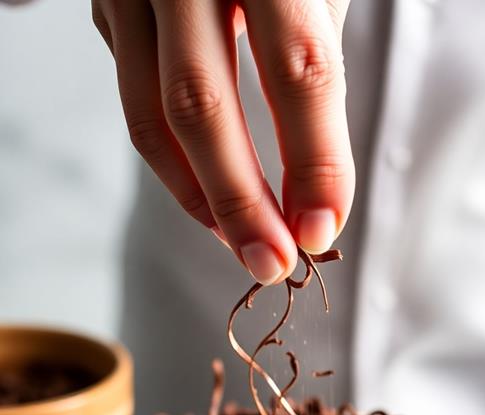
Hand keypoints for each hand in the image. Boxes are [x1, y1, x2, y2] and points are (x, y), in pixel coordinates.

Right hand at [92, 0, 354, 284]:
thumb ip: (314, 66)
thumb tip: (314, 191)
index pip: (301, 69)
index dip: (315, 160)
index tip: (324, 230)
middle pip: (203, 102)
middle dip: (242, 201)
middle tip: (272, 265)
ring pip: (152, 115)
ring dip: (199, 197)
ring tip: (242, 244)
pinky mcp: (107, 6)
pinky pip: (135, 102)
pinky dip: (174, 166)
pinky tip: (209, 200)